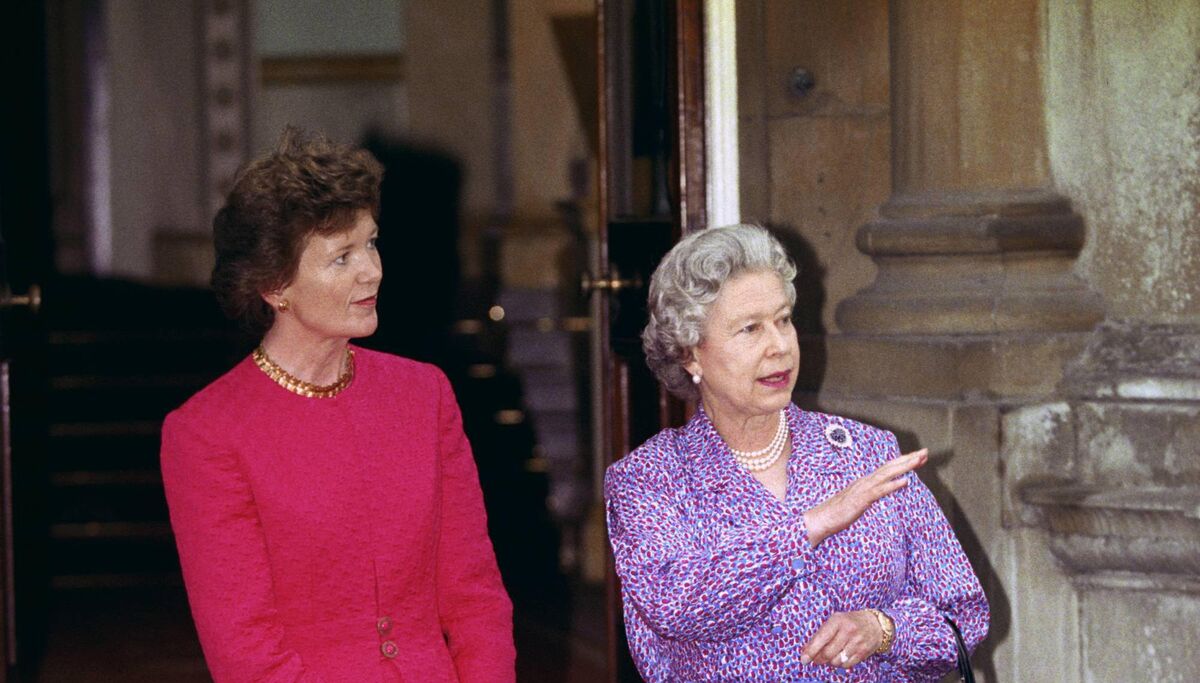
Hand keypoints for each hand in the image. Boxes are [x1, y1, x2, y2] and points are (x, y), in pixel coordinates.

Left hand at [801, 610, 882, 668]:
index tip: (803, 659)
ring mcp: (857, 642)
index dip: (811, 651)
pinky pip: (847, 665)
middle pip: (828, 653)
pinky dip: (840, 665)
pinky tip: (841, 657)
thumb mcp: (835, 621)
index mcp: (837, 620)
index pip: (821, 638)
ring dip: (830, 662)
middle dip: (819, 659)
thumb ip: (820, 634)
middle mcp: (848, 631)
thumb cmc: (850, 622)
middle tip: (816, 660)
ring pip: (837, 661)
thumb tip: (806, 650)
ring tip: (831, 657)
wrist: (875, 624)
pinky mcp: (864, 652)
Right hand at [803, 448, 926, 546]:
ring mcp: (863, 489)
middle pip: (890, 466)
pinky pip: (880, 491)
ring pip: (887, 474)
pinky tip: (905, 481)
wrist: (821, 518)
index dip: (903, 462)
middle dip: (908, 459)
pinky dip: (893, 485)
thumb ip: (869, 495)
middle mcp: (865, 481)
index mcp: (865, 481)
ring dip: (904, 467)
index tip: (918, 458)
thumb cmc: (838, 512)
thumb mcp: (857, 501)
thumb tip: (882, 493)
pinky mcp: (861, 499)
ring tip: (918, 461)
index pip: (887, 468)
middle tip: (924, 452)